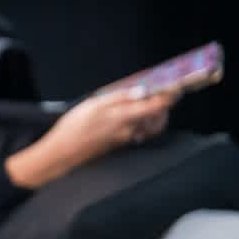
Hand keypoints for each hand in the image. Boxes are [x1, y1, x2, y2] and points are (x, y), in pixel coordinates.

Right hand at [6, 87, 176, 188]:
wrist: (64, 153)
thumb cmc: (74, 127)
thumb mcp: (93, 104)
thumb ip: (120, 97)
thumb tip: (142, 91)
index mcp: (125, 117)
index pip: (158, 106)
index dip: (169, 95)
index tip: (174, 86)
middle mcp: (131, 130)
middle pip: (160, 117)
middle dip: (164, 104)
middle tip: (163, 92)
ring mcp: (128, 139)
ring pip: (152, 125)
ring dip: (156, 114)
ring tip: (149, 102)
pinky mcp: (122, 144)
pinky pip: (143, 132)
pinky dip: (146, 123)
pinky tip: (135, 117)